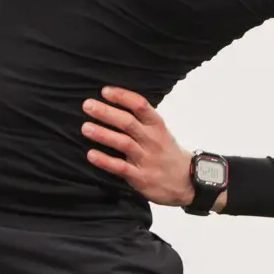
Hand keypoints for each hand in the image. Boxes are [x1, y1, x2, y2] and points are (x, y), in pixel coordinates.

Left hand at [81, 86, 192, 206]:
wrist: (187, 181)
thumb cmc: (167, 152)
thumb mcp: (160, 132)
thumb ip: (141, 120)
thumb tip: (113, 105)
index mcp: (157, 126)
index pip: (141, 105)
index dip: (122, 96)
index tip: (105, 91)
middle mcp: (152, 140)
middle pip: (128, 122)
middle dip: (106, 112)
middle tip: (87, 105)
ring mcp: (146, 159)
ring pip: (124, 143)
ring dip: (103, 134)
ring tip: (85, 127)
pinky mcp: (141, 177)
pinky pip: (121, 167)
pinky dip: (105, 161)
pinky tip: (91, 154)